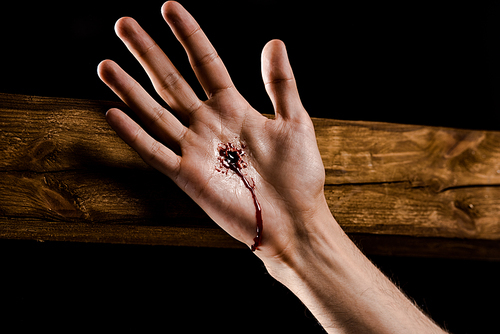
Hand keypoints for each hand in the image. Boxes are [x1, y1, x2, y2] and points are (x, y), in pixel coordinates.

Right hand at [98, 1, 326, 260]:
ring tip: (106, 63)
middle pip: (172, 81)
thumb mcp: (295, 122)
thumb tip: (273, 41)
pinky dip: (134, 135)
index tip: (168, 6)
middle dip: (148, 53)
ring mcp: (196, 150)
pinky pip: (156, 152)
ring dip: (130, 89)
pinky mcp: (189, 177)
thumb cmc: (299, 174)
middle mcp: (209, 124)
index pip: (205, 62)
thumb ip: (281, 84)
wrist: (295, 220)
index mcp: (234, 108)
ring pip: (156, 113)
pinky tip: (112, 113)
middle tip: (123, 24)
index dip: (188, 35)